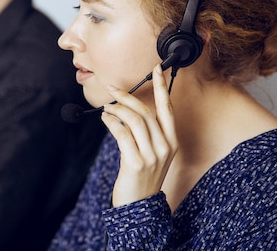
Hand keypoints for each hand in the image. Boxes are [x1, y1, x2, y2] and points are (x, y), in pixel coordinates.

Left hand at [101, 64, 177, 206]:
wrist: (139, 207)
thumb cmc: (141, 177)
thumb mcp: (150, 153)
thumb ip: (145, 133)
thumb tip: (125, 109)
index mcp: (171, 142)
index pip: (167, 108)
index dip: (162, 87)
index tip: (157, 69)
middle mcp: (165, 146)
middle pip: (146, 111)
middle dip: (127, 96)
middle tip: (111, 89)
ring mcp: (152, 155)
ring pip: (134, 120)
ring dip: (117, 109)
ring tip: (106, 108)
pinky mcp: (135, 162)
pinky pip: (122, 133)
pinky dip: (111, 122)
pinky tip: (105, 119)